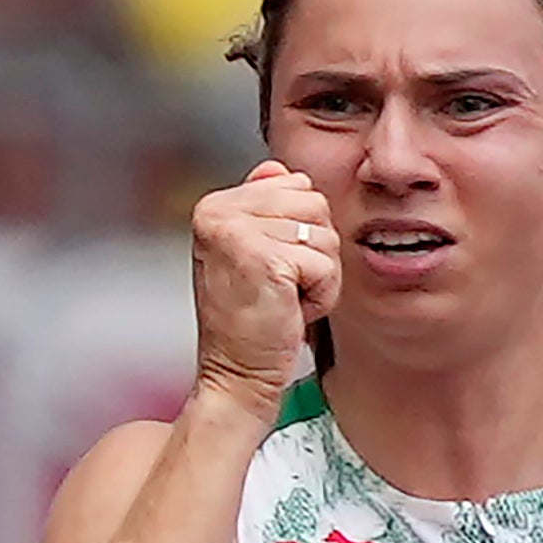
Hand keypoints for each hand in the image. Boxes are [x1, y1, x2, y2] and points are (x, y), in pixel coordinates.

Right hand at [191, 161, 338, 411]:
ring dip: (317, 276)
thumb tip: (276, 169)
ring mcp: (238, 233)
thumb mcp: (251, 253)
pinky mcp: (265, 259)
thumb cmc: (248, 321)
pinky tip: (288, 311)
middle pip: (315, 204)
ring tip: (282, 299)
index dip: (300, 232)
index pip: (296, 185)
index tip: (271, 268)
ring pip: (325, 234)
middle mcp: (219, 211)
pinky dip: (320, 296)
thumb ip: (263, 207)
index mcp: (216, 204)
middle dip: (313, 252)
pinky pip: (326, 265)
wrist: (236, 374)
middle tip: (279, 287)